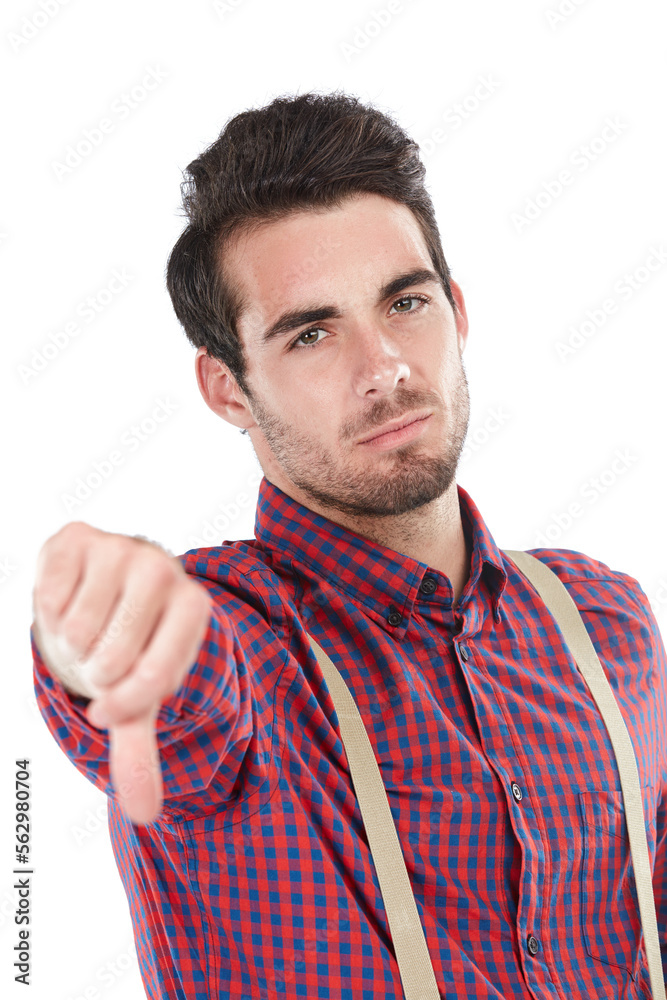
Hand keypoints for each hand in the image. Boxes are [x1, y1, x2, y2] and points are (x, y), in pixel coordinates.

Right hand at [32, 522, 211, 824]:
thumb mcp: (137, 696)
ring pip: (78, 627)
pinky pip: (50, 593)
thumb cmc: (128, 647)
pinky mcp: (77, 536)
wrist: (102, 590)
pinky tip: (68, 601)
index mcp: (195, 607)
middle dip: (95, 674)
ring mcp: (122, 546)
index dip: (124, 704)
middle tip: (101, 658)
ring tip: (87, 631)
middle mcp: (165, 568)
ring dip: (71, 644)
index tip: (107, 710)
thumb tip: (145, 816)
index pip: (158, 676)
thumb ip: (140, 751)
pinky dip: (49, 610)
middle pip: (113, 656)